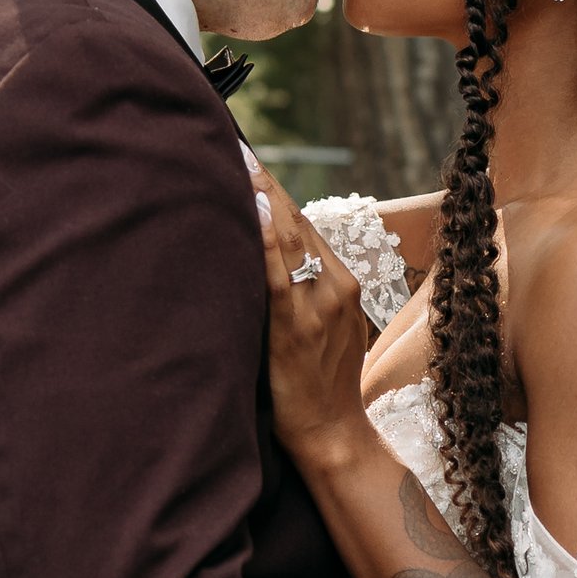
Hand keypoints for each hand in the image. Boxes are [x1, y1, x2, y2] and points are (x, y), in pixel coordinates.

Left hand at [252, 159, 372, 469]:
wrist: (334, 433)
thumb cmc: (320, 384)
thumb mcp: (323, 328)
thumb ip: (304, 292)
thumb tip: (268, 262)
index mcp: (342, 281)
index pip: (304, 223)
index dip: (273, 189)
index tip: (247, 156)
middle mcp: (336, 286)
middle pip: (297, 221)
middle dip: (264, 181)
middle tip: (233, 144)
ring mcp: (319, 306)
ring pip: (290, 239)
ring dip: (261, 198)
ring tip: (236, 161)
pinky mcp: (297, 328)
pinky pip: (279, 276)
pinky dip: (267, 241)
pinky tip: (251, 210)